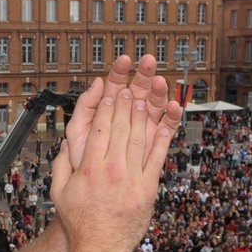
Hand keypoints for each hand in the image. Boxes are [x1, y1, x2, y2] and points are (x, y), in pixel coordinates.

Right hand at [51, 67, 179, 251]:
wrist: (100, 247)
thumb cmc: (80, 222)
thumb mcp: (59, 192)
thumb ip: (61, 165)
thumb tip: (66, 144)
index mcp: (89, 168)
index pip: (100, 128)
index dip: (107, 107)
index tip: (111, 92)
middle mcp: (111, 170)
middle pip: (120, 128)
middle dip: (125, 105)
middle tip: (129, 88)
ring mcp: (131, 178)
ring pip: (139, 138)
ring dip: (142, 116)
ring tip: (143, 99)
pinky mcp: (147, 188)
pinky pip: (157, 157)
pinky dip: (162, 138)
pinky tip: (165, 123)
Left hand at [63, 55, 174, 171]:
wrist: (96, 191)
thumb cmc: (83, 162)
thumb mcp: (78, 131)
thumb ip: (86, 106)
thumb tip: (97, 82)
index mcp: (109, 110)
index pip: (116, 85)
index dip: (120, 71)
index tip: (124, 60)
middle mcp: (128, 116)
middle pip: (139, 90)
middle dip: (144, 74)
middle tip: (149, 61)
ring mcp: (143, 128)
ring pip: (155, 105)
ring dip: (159, 92)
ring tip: (160, 82)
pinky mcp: (156, 141)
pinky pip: (168, 127)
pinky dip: (173, 116)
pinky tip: (173, 106)